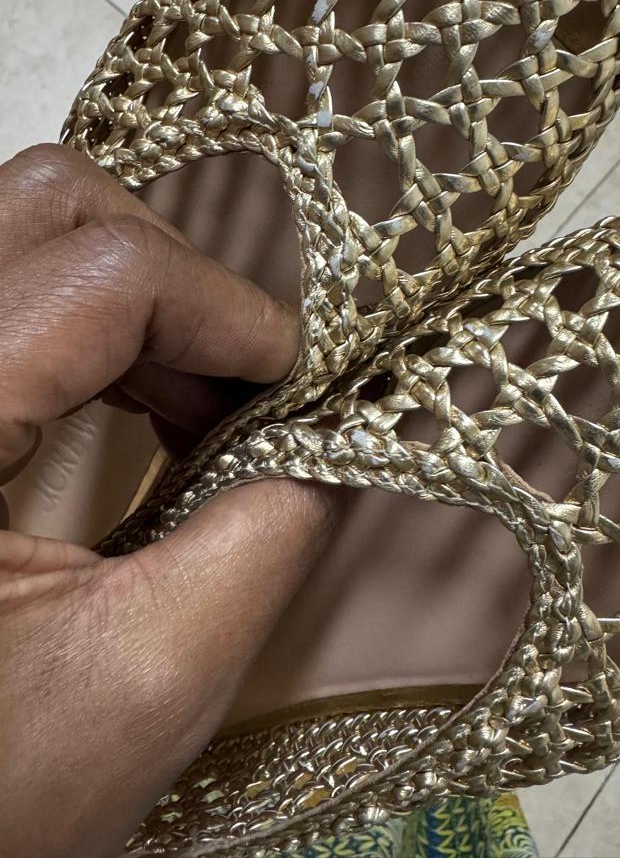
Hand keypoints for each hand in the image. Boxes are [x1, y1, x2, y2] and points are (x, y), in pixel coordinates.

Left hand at [0, 145, 337, 857]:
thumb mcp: (148, 677)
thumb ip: (266, 534)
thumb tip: (327, 439)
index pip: (105, 272)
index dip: (231, 314)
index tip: (292, 386)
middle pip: (50, 202)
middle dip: (177, 279)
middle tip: (234, 385)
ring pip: (27, 231)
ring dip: (136, 300)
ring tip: (190, 404)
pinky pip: (12, 289)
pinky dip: (91, 327)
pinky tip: (131, 407)